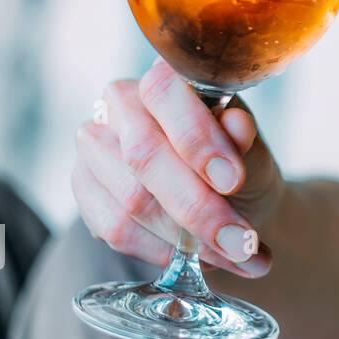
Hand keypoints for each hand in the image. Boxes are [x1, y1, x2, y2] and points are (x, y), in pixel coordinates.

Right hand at [72, 57, 284, 277]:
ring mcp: (94, 147)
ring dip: (188, 238)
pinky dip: (165, 252)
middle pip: (144, 155)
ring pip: (131, 199)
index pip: (164, 94)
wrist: (231, 201)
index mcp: (164, 78)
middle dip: (200, 207)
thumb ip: (244, 141)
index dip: (197, 139)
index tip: (234, 181)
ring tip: (237, 254)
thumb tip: (237, 126)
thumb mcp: (254, 153)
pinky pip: (116, 230)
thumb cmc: (240, 165)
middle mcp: (119, 104)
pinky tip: (200, 259)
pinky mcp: (84, 190)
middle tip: (244, 242)